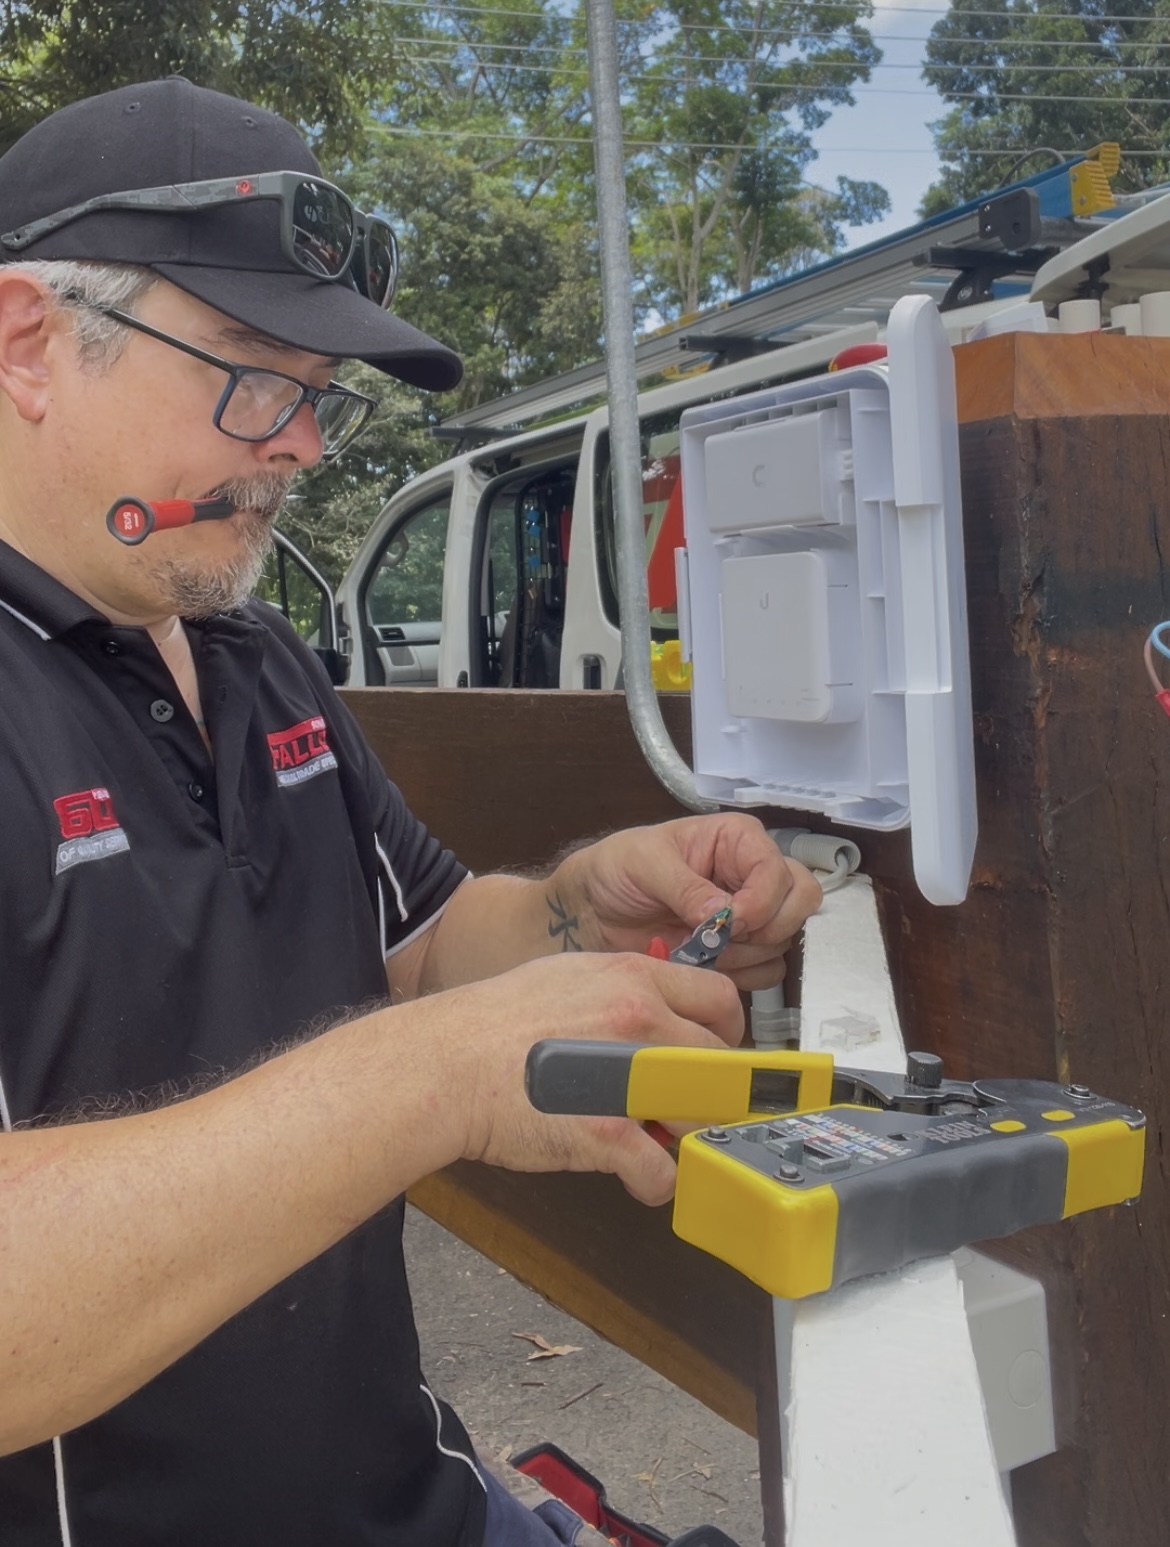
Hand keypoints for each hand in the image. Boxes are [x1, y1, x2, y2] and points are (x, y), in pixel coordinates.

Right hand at [439, 950, 742, 1205]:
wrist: (444, 1064)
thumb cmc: (490, 1023)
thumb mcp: (566, 976)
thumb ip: (619, 990)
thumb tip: (652, 1011)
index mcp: (632, 978)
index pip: (721, 998)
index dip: (724, 1033)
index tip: (713, 1054)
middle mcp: (641, 1020)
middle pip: (721, 1062)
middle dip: (707, 1090)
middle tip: (683, 1104)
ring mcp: (630, 1078)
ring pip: (703, 1116)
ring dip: (686, 1135)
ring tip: (657, 1140)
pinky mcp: (609, 1134)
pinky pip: (663, 1172)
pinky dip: (653, 1183)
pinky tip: (632, 1176)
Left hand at [554, 814, 821, 990]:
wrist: (593, 912)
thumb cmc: (615, 870)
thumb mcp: (643, 863)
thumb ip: (685, 886)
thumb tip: (724, 913)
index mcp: (737, 839)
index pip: (780, 871)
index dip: (761, 901)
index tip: (729, 920)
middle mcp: (753, 874)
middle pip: (801, 901)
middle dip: (766, 926)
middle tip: (724, 936)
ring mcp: (752, 914)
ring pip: (784, 940)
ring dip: (746, 953)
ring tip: (699, 946)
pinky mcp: (743, 950)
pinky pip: (768, 970)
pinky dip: (741, 974)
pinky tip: (706, 962)